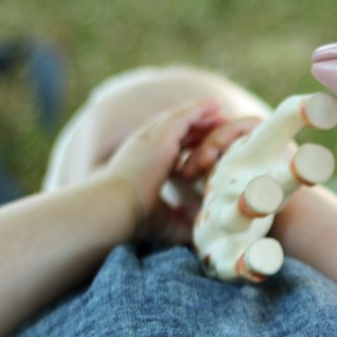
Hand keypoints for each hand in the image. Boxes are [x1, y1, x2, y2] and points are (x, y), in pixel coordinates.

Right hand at [101, 100, 258, 242]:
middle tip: (217, 123)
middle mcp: (145, 146)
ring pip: (181, 119)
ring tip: (220, 111)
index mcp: (144, 163)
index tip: (205, 146)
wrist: (115, 208)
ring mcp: (151, 138)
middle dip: (196, 126)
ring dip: (201, 115)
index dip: (187, 145)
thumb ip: (181, 220)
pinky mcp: (161, 135)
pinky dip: (200, 109)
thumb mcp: (165, 219)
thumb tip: (198, 231)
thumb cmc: (134, 218)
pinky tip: (216, 104)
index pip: (169, 149)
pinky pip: (185, 116)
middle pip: (175, 130)